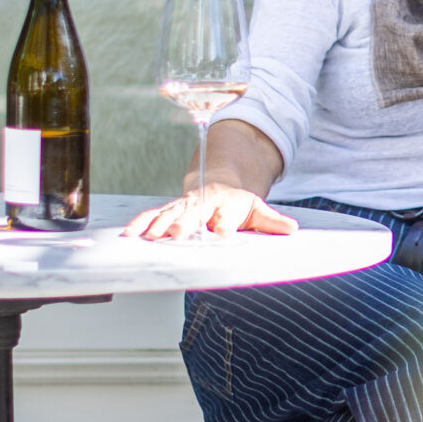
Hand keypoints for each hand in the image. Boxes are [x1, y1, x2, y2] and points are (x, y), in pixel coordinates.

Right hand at [123, 185, 296, 239]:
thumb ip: (272, 221)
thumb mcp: (257, 210)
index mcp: (227, 202)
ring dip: (159, 224)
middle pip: (194, 213)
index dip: (224, 225)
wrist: (218, 185)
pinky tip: (129, 233)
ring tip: (150, 236)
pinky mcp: (169, 211)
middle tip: (176, 233)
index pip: (226, 216)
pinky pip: (153, 215)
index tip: (222, 234)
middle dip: (185, 222)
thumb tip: (292, 229)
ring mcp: (184, 206)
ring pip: (170, 213)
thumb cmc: (238, 204)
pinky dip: (141, 223)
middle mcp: (203, 202)